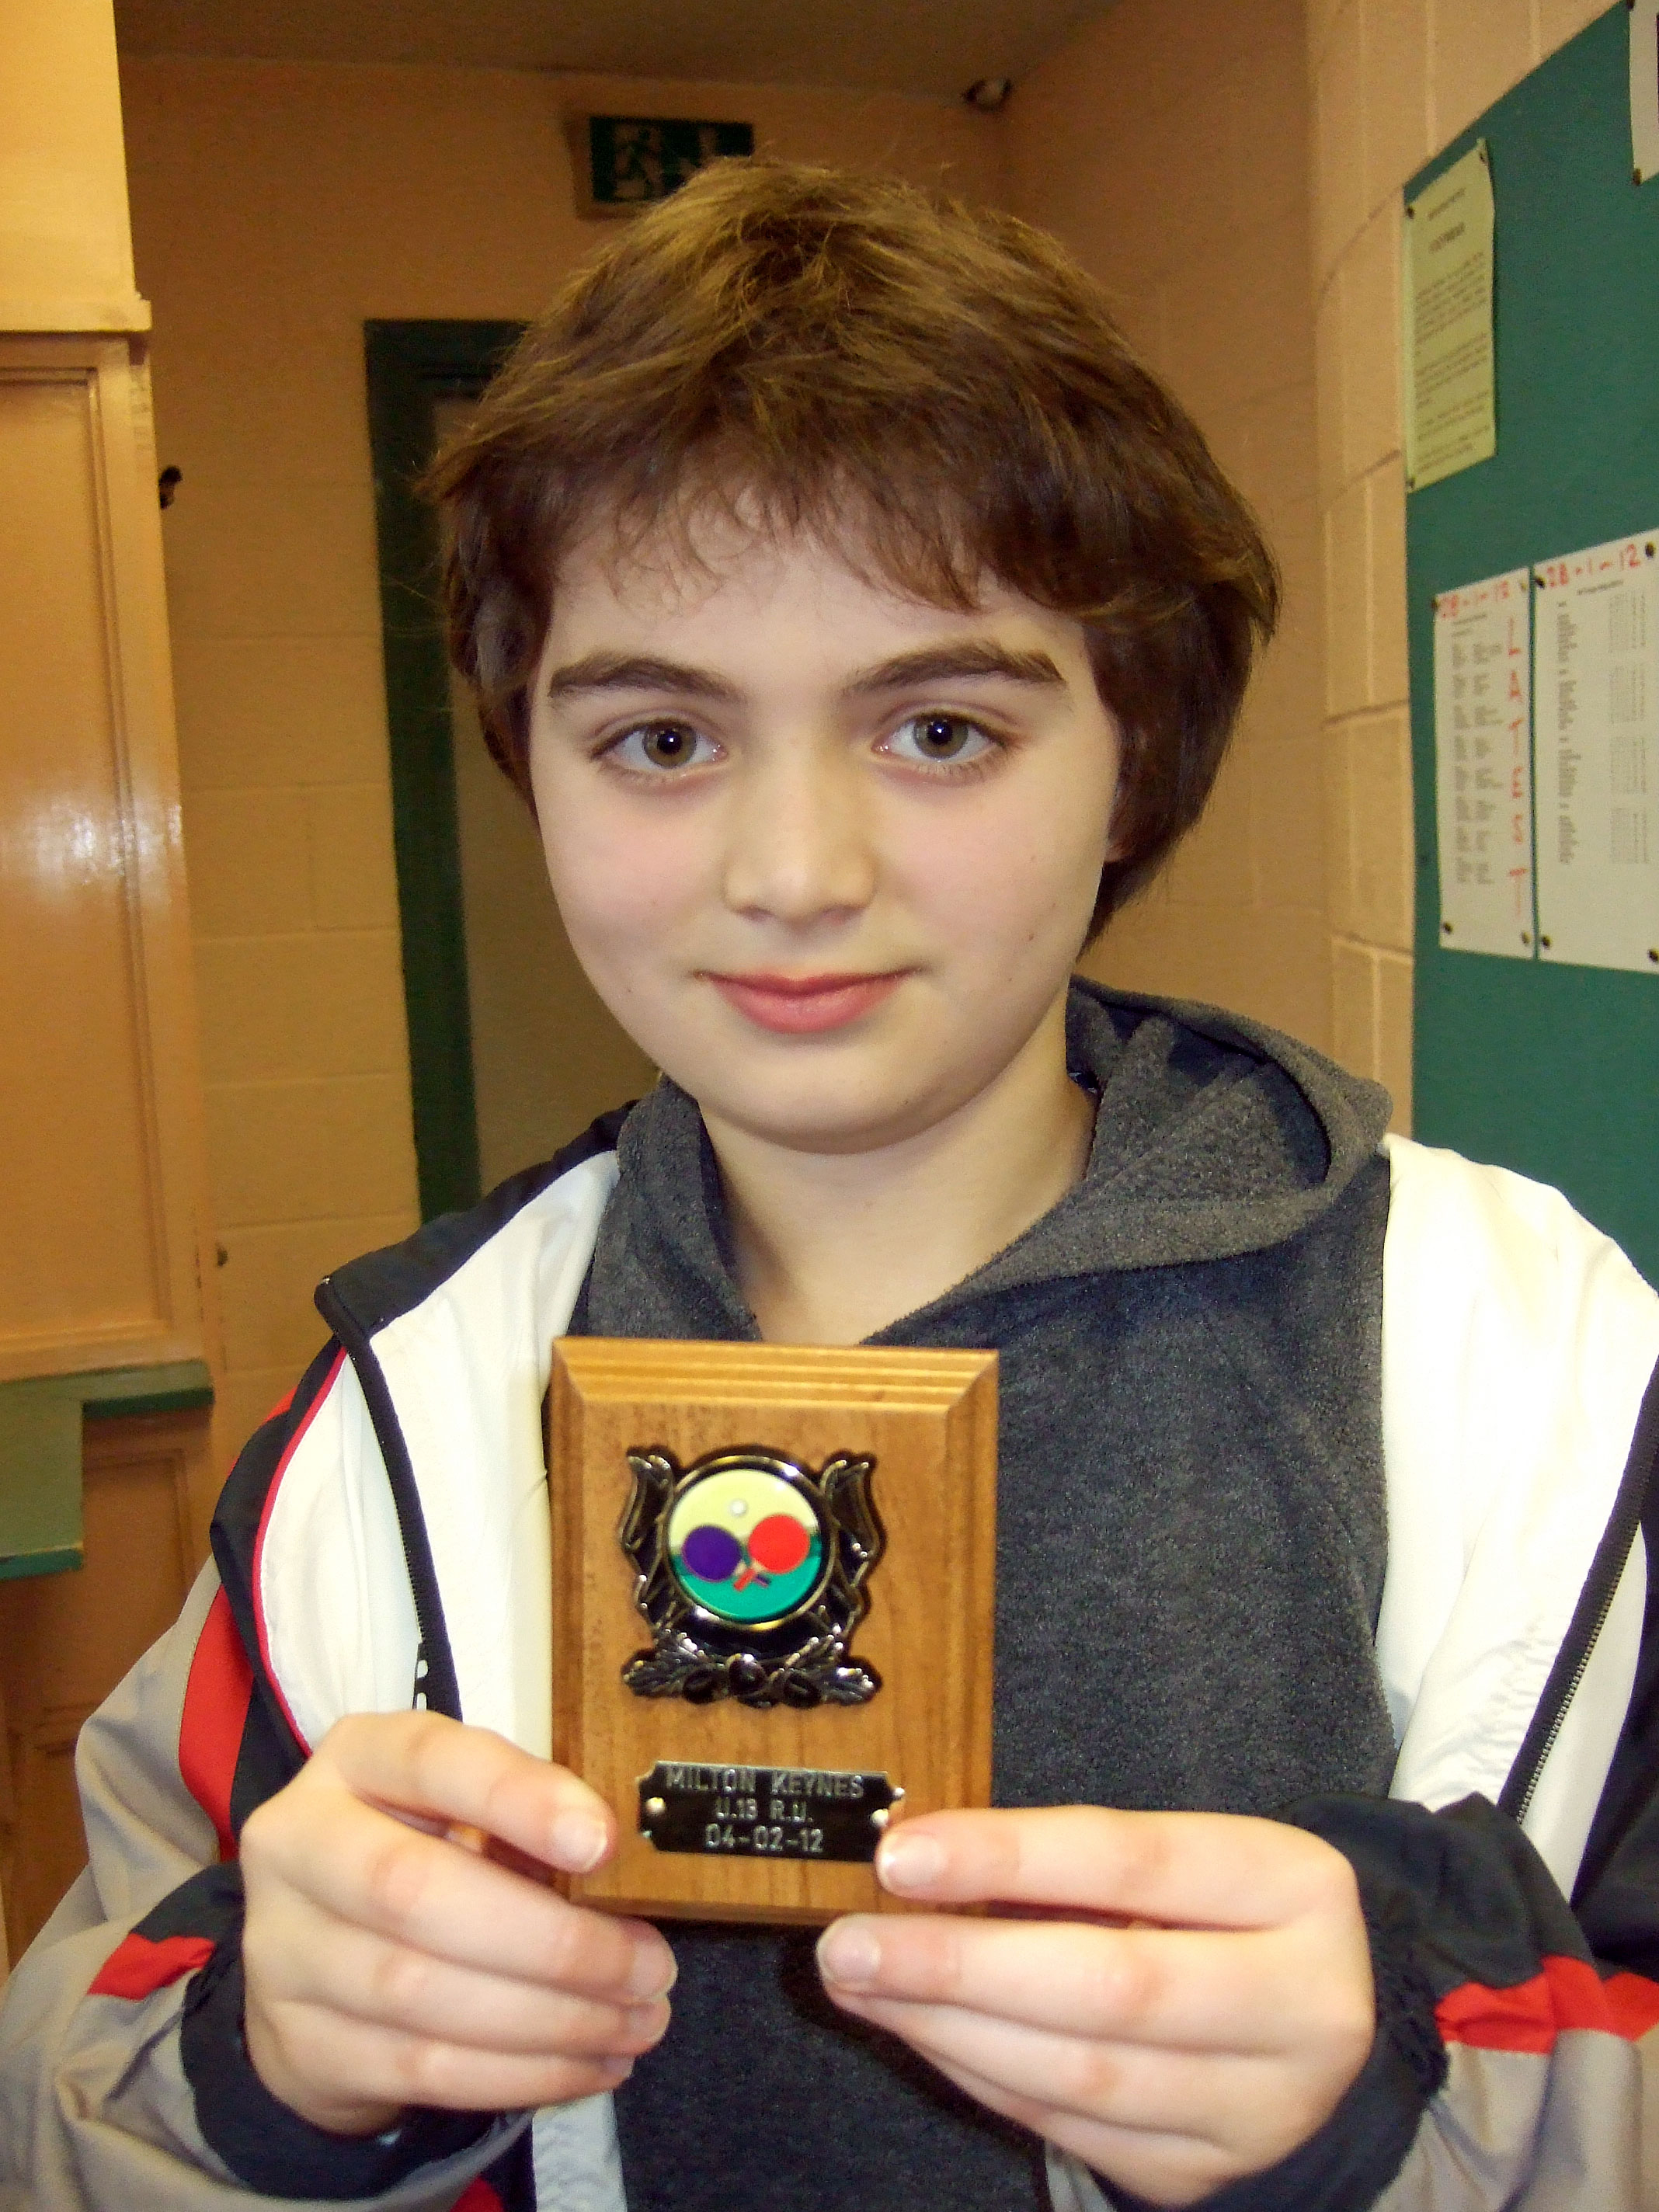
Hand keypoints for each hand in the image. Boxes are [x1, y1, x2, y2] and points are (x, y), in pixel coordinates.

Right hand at [240, 1712, 675, 2135]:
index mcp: (355, 1758)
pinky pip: (420, 2068)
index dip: (516, 1798)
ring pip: (421, 1993)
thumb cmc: (422, 1853)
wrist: (314, 1957)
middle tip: (649, 1968)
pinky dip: (519, 2073)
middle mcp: (297, 1844)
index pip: (430, 1760)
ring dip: (551, 2019)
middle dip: (552, 1940)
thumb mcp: (462, 1808)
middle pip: (416, 1892)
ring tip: (637, 2022)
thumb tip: (617, 1864)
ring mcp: (284, 1951)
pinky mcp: (301, 2044)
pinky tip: (587, 2065)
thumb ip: (522, 1819)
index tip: (602, 1842)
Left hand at [816, 1806, 1373, 2207]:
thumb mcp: (1189, 1860)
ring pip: (1082, 2073)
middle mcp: (1298, 2004)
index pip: (1135, 1862)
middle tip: (850, 1943)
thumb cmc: (1227, 1916)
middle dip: (961, 1966)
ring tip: (861, 1983)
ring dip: (949, 2029)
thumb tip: (922, 1861)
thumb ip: (1075, 1859)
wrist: (1324, 2024)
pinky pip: (1071, 2128)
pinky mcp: (1205, 2172)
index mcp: (1295, 1889)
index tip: (904, 1854)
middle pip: (1112, 1986)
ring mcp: (1258, 2106)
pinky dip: (981, 2077)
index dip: (1012, 1856)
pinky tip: (921, 2034)